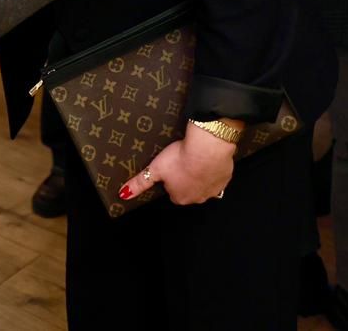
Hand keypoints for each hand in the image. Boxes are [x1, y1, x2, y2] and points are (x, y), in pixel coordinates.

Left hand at [117, 122, 237, 204]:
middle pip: (189, 190)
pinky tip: (209, 159)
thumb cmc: (180, 158)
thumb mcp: (155, 169)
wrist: (207, 149)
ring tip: (196, 159)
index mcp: (179, 197)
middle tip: (183, 161)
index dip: (171, 179)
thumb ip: (139, 183)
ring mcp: (213, 191)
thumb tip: (123, 194)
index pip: (172, 192)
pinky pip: (218, 178)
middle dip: (186, 179)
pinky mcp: (225, 179)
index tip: (171, 168)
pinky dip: (214, 170)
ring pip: (205, 186)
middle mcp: (197, 199)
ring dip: (201, 176)